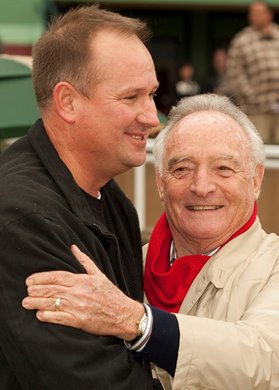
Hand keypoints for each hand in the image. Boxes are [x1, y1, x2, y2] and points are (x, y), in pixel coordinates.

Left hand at [22, 245, 143, 339]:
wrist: (122, 313)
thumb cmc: (110, 293)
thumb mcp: (98, 274)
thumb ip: (84, 260)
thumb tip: (73, 247)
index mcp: (82, 280)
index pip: (57, 276)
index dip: (41, 278)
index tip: (30, 279)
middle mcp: (78, 293)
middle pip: (51, 289)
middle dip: (36, 290)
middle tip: (26, 290)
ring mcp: (77, 307)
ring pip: (52, 303)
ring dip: (37, 303)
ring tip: (26, 302)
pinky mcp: (78, 321)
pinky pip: (59, 318)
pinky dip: (47, 316)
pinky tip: (39, 314)